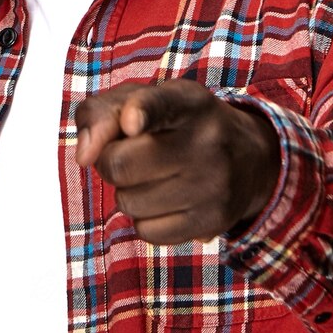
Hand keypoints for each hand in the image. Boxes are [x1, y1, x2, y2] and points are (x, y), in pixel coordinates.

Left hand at [74, 78, 280, 244]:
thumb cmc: (172, 124)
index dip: (141, 112)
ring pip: (128, 202)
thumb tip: (84, 155)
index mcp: (186, 100)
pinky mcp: (215, 220)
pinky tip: (167, 200)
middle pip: (119, 165)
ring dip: (128, 192)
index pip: (159, 104)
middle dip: (110, 163)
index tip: (130, 122)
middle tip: (131, 155)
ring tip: (155, 176)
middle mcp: (206, 140)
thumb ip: (98, 114)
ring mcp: (214, 183)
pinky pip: (146, 231)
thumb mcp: (137, 100)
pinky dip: (145, 219)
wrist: (248, 157)